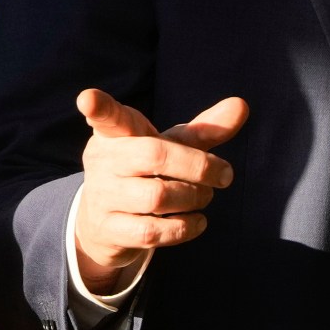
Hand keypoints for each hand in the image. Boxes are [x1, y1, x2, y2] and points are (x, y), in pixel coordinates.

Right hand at [73, 89, 249, 296]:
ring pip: (157, 197)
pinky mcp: (109, 230)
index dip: (98, 106)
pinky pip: (152, 232)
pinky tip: (197, 222)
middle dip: (199, 166)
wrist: (105, 223)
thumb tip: (241, 105)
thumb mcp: (170, 147)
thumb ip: (203, 130)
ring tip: (205, 197)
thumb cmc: (144, 173)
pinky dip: (184, 228)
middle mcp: (103, 161)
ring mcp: (102, 196)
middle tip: (225, 175)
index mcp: (115, 134)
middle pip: (154, 156)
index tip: (88, 98)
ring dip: (194, 198)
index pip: (106, 117)